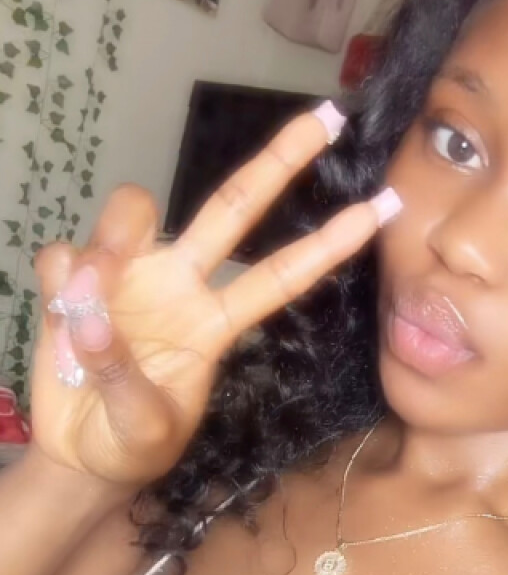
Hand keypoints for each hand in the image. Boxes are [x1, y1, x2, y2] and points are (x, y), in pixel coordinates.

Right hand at [29, 105, 400, 488]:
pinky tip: (61, 318)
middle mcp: (181, 285)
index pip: (281, 274)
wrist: (80, 455)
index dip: (329, 244)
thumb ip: (123, 378)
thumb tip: (92, 316)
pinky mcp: (72, 283)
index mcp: (216, 324)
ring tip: (91, 297)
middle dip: (280, 161)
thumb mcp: (144, 430)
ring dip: (113, 241)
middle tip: (326, 119)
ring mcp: (128, 278)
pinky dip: (59, 278)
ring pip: (134, 213)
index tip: (380, 208)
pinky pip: (63, 255)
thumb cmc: (132, 444)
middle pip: (233, 207)